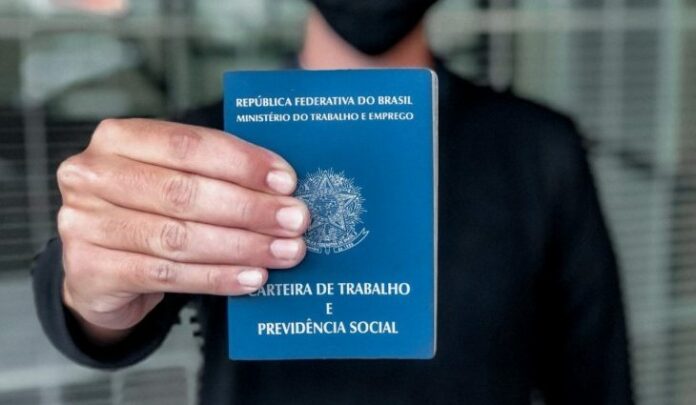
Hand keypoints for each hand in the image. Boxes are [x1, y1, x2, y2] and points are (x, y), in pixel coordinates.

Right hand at [57, 119, 308, 342]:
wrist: (100, 266)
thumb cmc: (146, 211)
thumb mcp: (171, 177)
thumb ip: (214, 173)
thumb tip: (281, 186)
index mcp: (119, 138)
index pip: (189, 144)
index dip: (243, 164)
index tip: (286, 181)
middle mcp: (93, 175)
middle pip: (185, 192)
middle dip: (251, 209)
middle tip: (294, 221)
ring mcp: (84, 223)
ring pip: (178, 237)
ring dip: (242, 246)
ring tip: (283, 252)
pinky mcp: (89, 269)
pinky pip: (167, 275)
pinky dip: (217, 277)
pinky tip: (251, 278)